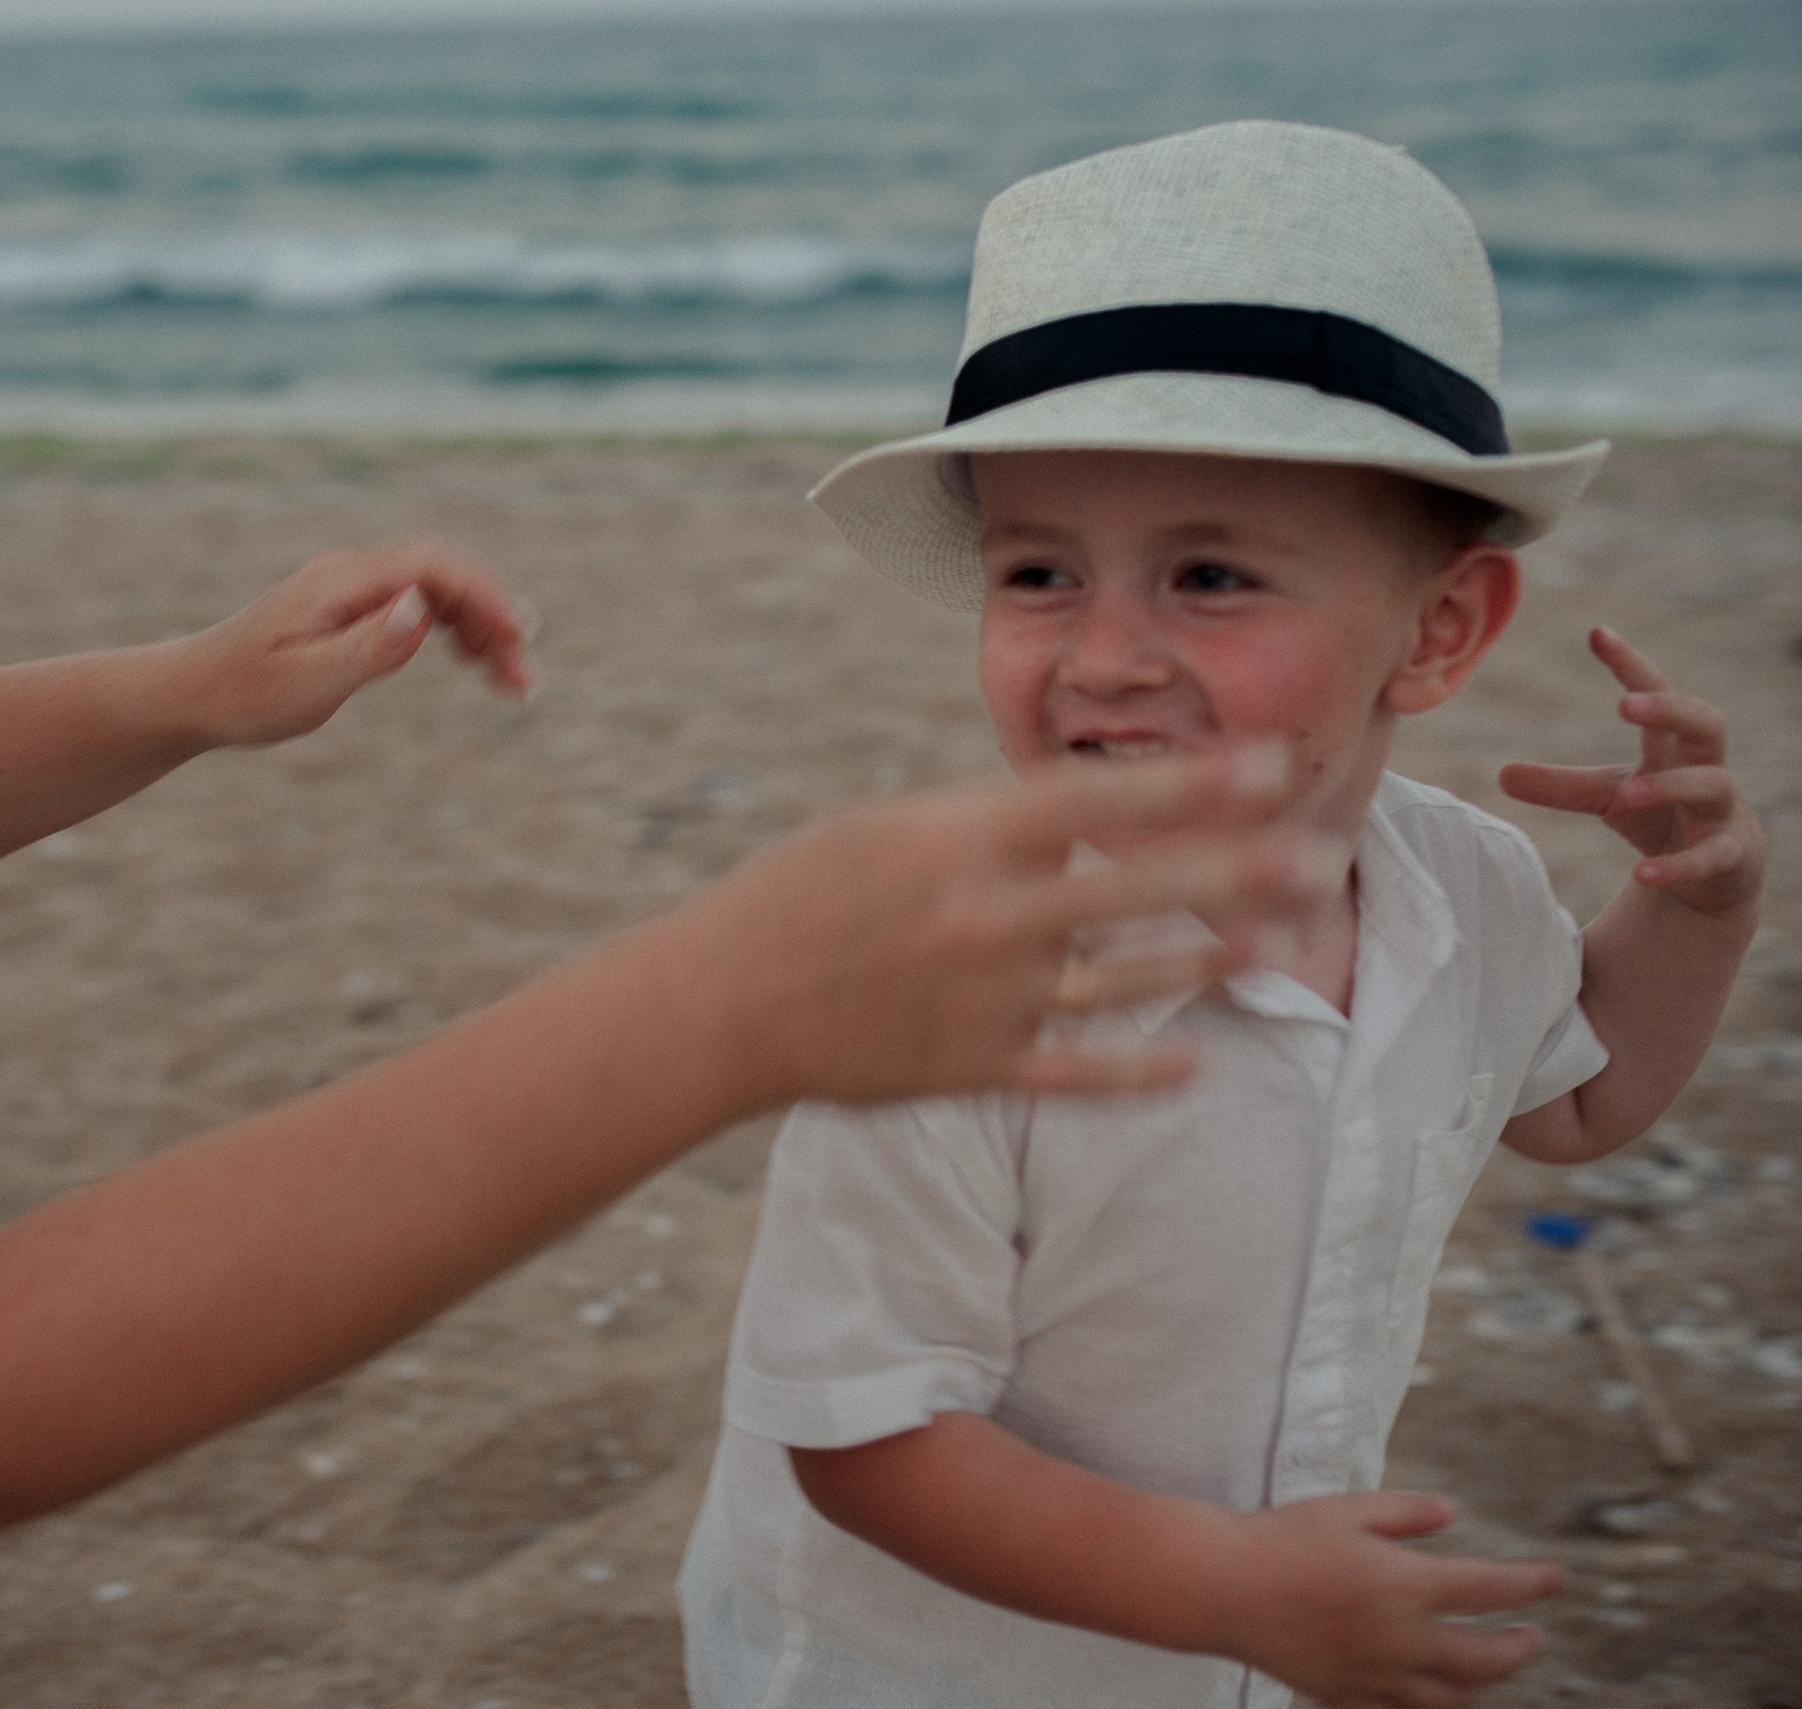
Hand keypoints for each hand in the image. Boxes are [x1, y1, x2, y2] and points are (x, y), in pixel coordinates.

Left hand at [172, 541, 534, 746]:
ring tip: (510, 680)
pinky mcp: (352, 612)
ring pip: (436, 591)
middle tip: (525, 681)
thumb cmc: (244, 695)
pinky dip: (453, 629)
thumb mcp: (307, 683)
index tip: (518, 638)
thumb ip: (369, 646)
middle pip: (443, 577)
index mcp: (340, 584)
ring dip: (480, 627)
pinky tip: (471, 660)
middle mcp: (350, 577)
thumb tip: (422, 607)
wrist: (192, 695)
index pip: (430, 568)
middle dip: (493, 619)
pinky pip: (418, 606)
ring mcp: (352, 591)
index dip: (483, 596)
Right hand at [681, 747, 1349, 1108]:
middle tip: (1319, 854)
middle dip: (1238, 869)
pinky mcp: (972, 1069)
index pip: (1100, 802)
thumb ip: (992, 828)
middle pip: (1138, 891)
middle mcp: (984, 918)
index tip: (1272, 764)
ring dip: (1208, 959)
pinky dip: (1140, 1069)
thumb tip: (1089, 819)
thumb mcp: (888, 829)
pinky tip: (1197, 1059)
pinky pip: (1078, 1070)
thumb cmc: (803, 895)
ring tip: (1276, 941)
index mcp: (958, 841)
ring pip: (1126, 980)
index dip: (1195, 784)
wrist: (722, 1005)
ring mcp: (983, 1000)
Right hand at [1215, 1492, 1561, 1708]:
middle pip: (1487, 1660)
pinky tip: (1433, 1692)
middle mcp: (1402, 1639)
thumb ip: (1406, 1512)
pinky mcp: (1347, 1695)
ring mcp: (1376, 1675)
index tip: (1558, 1579)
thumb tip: (1453, 1513)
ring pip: (1453, 1698)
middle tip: (1531, 1637)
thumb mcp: (1346, 1509)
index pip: (1492, 1590)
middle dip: (1519, 1648)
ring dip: (1482, 1684)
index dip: (1532, 1584)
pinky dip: (1431, 1705)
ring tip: (1486, 1668)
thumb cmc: (1280, 1539)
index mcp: (1407, 1586)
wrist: (1220, 1589)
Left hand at [1499, 626, 1763, 919]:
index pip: (1657, 693)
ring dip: (1670, 786)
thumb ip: (1562, 787)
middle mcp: (1706, 768)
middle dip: (1670, 709)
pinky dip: (1679, 864)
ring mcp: (1724, 812)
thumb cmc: (1662, 816)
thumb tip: (1500, 773)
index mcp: (1673, 746)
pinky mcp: (1732, 857)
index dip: (1631, 664)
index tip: (1597, 632)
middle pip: (1706, 722)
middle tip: (1625, 703)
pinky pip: (1712, 857)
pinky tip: (1643, 873)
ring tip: (1627, 794)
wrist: (1719, 875)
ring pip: (1712, 785)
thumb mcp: (1609, 798)